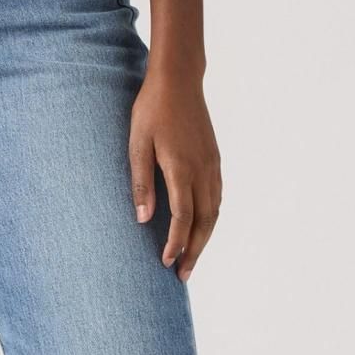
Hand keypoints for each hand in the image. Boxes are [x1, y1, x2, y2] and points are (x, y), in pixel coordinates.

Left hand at [128, 67, 221, 282]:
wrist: (178, 80)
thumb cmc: (152, 109)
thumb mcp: (137, 142)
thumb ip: (140, 181)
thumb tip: (143, 218)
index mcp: (182, 168)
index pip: (183, 218)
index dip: (176, 243)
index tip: (166, 262)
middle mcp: (203, 170)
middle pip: (204, 222)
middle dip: (194, 251)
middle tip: (182, 274)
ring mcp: (212, 165)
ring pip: (214, 212)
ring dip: (205, 238)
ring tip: (192, 257)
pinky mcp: (215, 159)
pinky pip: (217, 197)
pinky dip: (211, 218)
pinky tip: (202, 226)